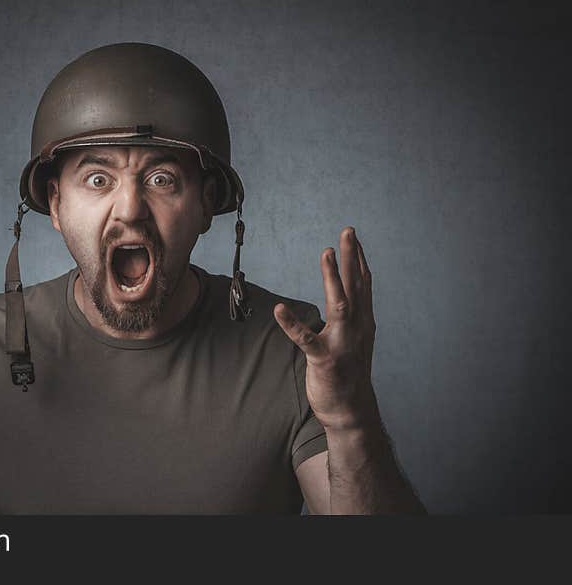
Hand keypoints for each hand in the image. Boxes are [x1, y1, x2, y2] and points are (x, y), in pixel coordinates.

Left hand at [273, 226, 378, 430]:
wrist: (351, 412)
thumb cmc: (350, 373)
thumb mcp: (356, 340)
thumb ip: (352, 317)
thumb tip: (347, 295)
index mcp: (363, 322)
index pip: (363, 284)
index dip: (358, 259)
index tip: (353, 236)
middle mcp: (357, 328)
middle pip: (355, 286)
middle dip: (351, 257)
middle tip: (348, 231)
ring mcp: (342, 343)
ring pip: (338, 304)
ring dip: (332, 277)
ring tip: (326, 253)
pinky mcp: (324, 359)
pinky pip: (306, 339)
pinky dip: (292, 324)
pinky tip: (278, 310)